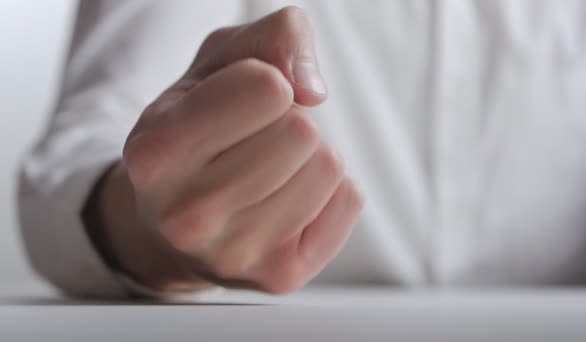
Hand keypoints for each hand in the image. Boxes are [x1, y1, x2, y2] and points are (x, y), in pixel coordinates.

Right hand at [110, 7, 362, 293]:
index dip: (267, 82)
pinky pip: (348, 200)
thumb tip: (313, 90)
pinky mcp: (279, 276)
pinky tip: (286, 200)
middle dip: (290, 122)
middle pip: (303, 131)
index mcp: (156, 152)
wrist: (173, 222)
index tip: (243, 102)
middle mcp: (187, 214)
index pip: (268, 88)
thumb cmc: (200, 128)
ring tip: (268, 171)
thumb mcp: (218, 61)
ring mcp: (234, 254)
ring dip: (309, 157)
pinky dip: (328, 191)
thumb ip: (274, 36)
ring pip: (329, 166)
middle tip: (256, 142)